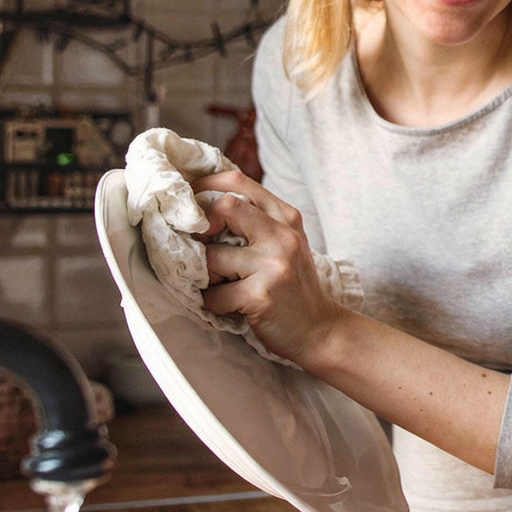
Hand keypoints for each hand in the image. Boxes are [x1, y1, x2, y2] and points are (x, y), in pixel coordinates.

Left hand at [195, 170, 344, 367]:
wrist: (320, 329)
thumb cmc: (293, 286)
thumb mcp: (284, 243)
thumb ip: (256, 221)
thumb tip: (205, 205)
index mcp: (286, 217)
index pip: (238, 182)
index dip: (204, 187)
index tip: (190, 206)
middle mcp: (282, 235)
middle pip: (224, 206)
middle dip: (201, 227)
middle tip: (201, 248)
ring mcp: (273, 264)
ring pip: (211, 257)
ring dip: (208, 277)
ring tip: (225, 286)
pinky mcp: (261, 295)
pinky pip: (215, 295)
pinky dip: (216, 304)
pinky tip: (233, 307)